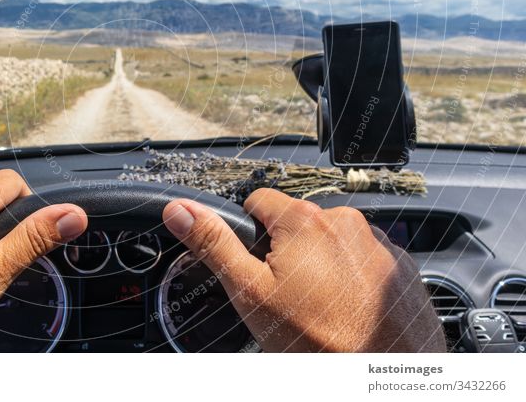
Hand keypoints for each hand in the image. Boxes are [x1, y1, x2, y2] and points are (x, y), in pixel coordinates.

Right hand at [162, 189, 445, 351]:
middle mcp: (345, 221)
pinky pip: (365, 262)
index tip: (257, 267)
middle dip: (287, 253)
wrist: (385, 380)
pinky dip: (354, 281)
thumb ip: (214, 244)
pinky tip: (348, 312)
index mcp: (303, 220)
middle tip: (288, 298)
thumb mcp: (250, 294)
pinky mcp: (401, 268)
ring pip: (331, 244)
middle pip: (296, 224)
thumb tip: (179, 209)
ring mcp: (378, 244)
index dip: (249, 235)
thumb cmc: (320, 343)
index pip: (258, 201)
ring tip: (321, 310)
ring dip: (322, 266)